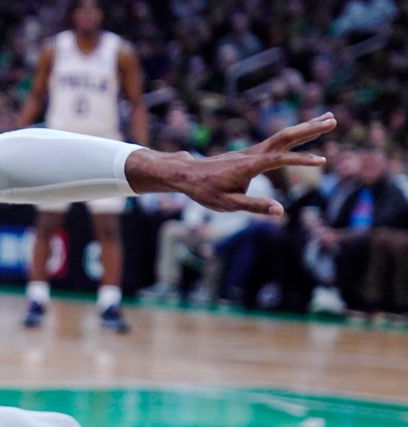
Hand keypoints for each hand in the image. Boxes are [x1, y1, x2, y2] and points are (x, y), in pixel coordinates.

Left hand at [128, 113, 335, 216]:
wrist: (188, 174)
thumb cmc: (206, 191)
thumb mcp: (228, 204)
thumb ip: (255, 206)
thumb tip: (280, 212)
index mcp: (249, 166)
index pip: (279, 160)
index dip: (300, 161)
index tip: (321, 161)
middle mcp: (253, 154)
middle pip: (285, 137)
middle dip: (310, 129)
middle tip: (334, 120)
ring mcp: (253, 151)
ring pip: (283, 135)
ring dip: (307, 127)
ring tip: (330, 118)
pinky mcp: (252, 153)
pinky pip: (278, 140)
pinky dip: (295, 134)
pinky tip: (305, 133)